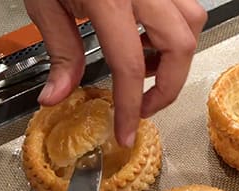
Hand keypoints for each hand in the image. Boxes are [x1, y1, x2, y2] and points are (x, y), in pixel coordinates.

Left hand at [24, 0, 207, 146]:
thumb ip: (60, 52)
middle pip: (181, 47)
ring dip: (176, 57)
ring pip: (193, 25)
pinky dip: (175, 32)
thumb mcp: (45, 3)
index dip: (131, 107)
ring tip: (147, 66)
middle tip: (144, 104)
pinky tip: (149, 37)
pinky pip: (186, 8)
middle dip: (168, 87)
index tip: (127, 130)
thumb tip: (56, 96)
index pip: (130, 66)